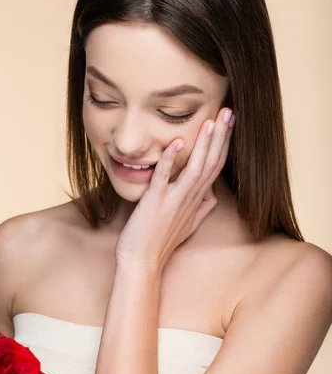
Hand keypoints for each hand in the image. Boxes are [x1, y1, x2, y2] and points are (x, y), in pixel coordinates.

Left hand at [115, 107, 235, 272]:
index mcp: (197, 200)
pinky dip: (171, 160)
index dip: (224, 144)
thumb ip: (202, 207)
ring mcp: (174, 201)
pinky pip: (164, 178)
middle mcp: (190, 199)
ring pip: (196, 169)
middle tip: (228, 111)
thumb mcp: (188, 224)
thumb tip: (213, 196)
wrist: (143, 262)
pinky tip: (177, 141)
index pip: (216, 167)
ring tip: (212, 121)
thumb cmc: (161, 242)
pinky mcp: (156, 203)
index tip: (229, 123)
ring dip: (205, 144)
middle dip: (221, 137)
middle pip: (211, 163)